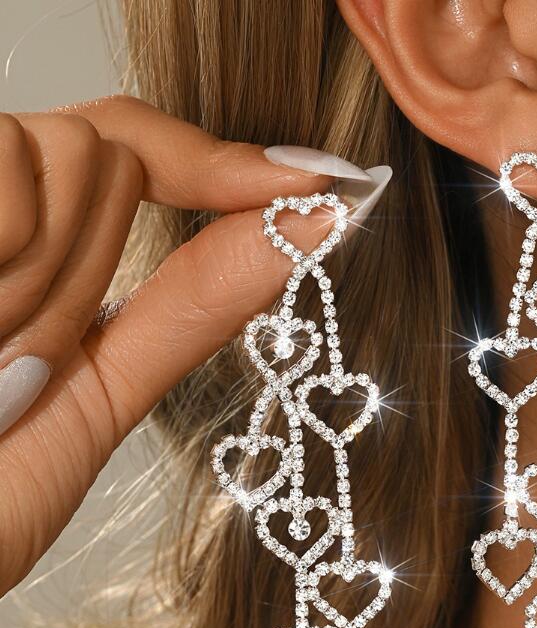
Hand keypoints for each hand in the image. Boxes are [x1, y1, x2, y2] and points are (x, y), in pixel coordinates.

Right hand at [0, 95, 381, 595]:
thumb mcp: (101, 394)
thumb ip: (194, 304)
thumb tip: (313, 231)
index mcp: (35, 251)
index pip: (134, 149)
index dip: (225, 162)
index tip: (327, 187)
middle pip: (105, 147)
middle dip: (97, 257)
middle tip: (32, 358)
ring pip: (62, 154)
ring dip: (49, 277)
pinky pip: (4, 170)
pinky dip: (6, 261)